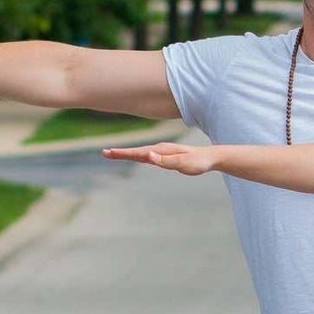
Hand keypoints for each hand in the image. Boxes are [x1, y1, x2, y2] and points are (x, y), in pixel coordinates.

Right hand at [102, 142, 218, 174]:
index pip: (138, 152)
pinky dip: (137, 156)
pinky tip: (134, 157)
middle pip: (136, 151)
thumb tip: (148, 156)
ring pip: (140, 153)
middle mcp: (159, 149)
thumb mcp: (182, 163)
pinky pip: (147, 156)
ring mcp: (162, 152)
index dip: (123, 153)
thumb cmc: (197, 162)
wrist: (210, 158)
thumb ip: (165, 161)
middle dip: (120, 152)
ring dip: (126, 153)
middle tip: (104, 152)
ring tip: (113, 154)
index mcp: (161, 151)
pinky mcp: (165, 156)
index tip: (109, 153)